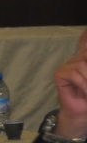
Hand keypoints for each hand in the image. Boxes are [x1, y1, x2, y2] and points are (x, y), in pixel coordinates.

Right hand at [52, 28, 86, 142]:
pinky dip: (81, 83)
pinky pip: (72, 73)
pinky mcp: (59, 74)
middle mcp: (77, 59)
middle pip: (86, 56)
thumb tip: (84, 61)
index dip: (84, 37)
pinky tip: (83, 91)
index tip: (85, 29)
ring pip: (82, 64)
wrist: (83, 113)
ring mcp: (67, 66)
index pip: (84, 43)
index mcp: (86, 60)